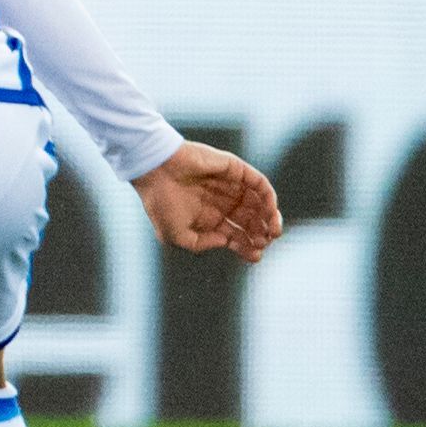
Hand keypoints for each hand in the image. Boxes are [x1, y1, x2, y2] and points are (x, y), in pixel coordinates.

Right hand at [136, 142, 283, 261]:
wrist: (153, 170)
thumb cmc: (159, 202)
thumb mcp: (176, 236)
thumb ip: (202, 244)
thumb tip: (226, 240)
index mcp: (208, 218)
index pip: (236, 235)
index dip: (248, 247)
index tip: (255, 257)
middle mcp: (221, 202)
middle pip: (251, 222)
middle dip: (261, 234)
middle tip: (263, 242)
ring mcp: (230, 186)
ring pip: (259, 204)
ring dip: (270, 218)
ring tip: (272, 231)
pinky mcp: (235, 169)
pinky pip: (259, 184)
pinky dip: (269, 198)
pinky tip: (269, 212)